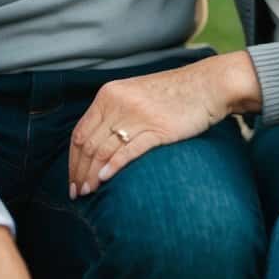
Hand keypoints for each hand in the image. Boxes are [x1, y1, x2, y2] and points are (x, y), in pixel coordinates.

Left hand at [69, 52, 260, 194]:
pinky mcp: (158, 128)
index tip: (72, 179)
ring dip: (92, 175)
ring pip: (104, 151)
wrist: (206, 85)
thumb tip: (93, 148)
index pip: (80, 132)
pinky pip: (128, 150)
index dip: (72, 159)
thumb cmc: (171, 94)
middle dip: (79, 172)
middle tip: (77, 193)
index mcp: (109, 94)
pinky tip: (105, 180)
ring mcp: (138, 115)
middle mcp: (119, 102)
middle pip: (89, 145)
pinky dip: (113, 167)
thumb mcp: (133, 95)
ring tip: (88, 192)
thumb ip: (112, 113)